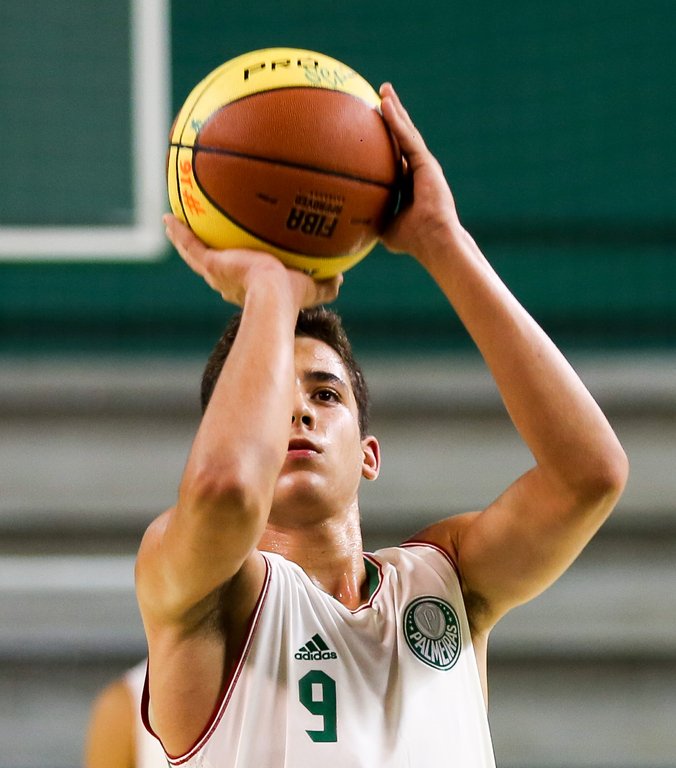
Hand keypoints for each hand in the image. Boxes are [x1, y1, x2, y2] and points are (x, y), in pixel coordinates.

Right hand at [163, 215, 341, 307]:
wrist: (274, 297)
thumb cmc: (294, 297)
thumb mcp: (313, 289)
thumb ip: (326, 285)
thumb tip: (341, 278)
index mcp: (247, 286)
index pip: (238, 274)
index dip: (234, 265)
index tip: (234, 257)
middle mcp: (227, 282)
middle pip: (211, 263)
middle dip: (205, 251)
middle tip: (198, 236)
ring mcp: (216, 273)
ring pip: (194, 253)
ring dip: (183, 239)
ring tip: (172, 223)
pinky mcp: (210, 264)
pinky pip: (189, 245)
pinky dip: (178, 233)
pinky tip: (169, 218)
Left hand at [379, 83, 459, 261]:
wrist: (433, 240)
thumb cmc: (412, 240)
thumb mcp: (384, 227)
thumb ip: (370, 217)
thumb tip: (348, 223)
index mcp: (409, 182)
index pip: (395, 155)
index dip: (384, 139)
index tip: (370, 125)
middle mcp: (418, 169)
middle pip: (402, 136)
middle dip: (391, 115)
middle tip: (379, 96)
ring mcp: (423, 164)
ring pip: (406, 131)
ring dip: (394, 109)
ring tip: (383, 90)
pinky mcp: (426, 163)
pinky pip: (407, 137)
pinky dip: (396, 121)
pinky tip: (385, 104)